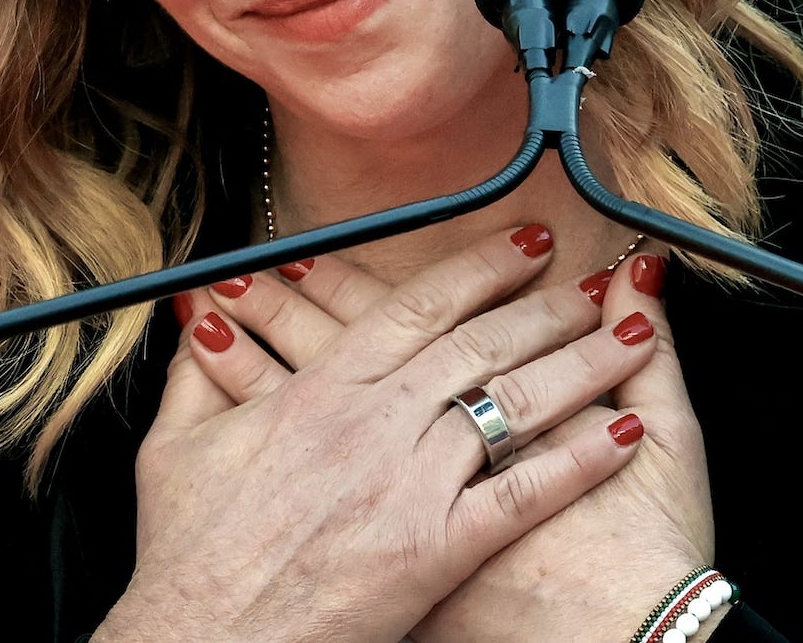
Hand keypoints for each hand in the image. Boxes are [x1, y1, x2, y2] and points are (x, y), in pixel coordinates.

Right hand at [95, 227, 656, 642]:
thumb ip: (196, 374)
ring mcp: (410, 483)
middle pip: (481, 344)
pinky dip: (578, 459)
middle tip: (591, 277)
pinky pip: (523, 493)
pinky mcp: (436, 548)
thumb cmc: (190, 559)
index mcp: (321, 392)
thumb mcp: (174, 448)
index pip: (418, 306)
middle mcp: (376, 424)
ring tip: (627, 334)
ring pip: (512, 404)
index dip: (481, 267)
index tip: (524, 243)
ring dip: (580, 364)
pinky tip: (621, 434)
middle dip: (545, 303)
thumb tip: (199, 322)